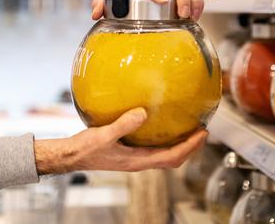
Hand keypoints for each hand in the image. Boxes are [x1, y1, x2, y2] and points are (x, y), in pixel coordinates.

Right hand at [34, 108, 208, 174]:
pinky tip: (163, 126)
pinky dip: (165, 140)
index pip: (172, 157)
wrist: (71, 156)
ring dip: (180, 144)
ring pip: (165, 155)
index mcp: (137, 161)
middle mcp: (140, 162)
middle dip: (190, 147)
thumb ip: (123, 124)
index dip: (190, 146)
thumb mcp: (104, 135)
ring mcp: (135, 158)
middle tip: (202, 131)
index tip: (202, 133)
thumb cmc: (85, 149)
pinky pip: (154, 148)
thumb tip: (143, 112)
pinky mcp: (129, 153)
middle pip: (174, 159)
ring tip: (189, 128)